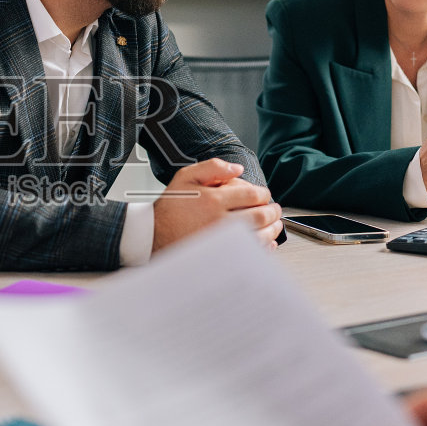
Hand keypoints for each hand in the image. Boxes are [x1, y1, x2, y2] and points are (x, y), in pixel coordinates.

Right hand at [153, 159, 282, 251]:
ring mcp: (222, 242)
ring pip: (260, 236)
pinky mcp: (221, 258)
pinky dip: (264, 248)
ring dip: (273, 230)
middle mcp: (220, 222)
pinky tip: (265, 243)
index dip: (264, 194)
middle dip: (273, 212)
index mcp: (213, 200)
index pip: (252, 194)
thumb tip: (238, 169)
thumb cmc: (170, 209)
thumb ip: (213, 167)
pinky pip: (250, 254)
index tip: (263, 195)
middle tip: (275, 210)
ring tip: (274, 225)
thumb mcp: (186, 177)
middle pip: (260, 216)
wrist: (152, 236)